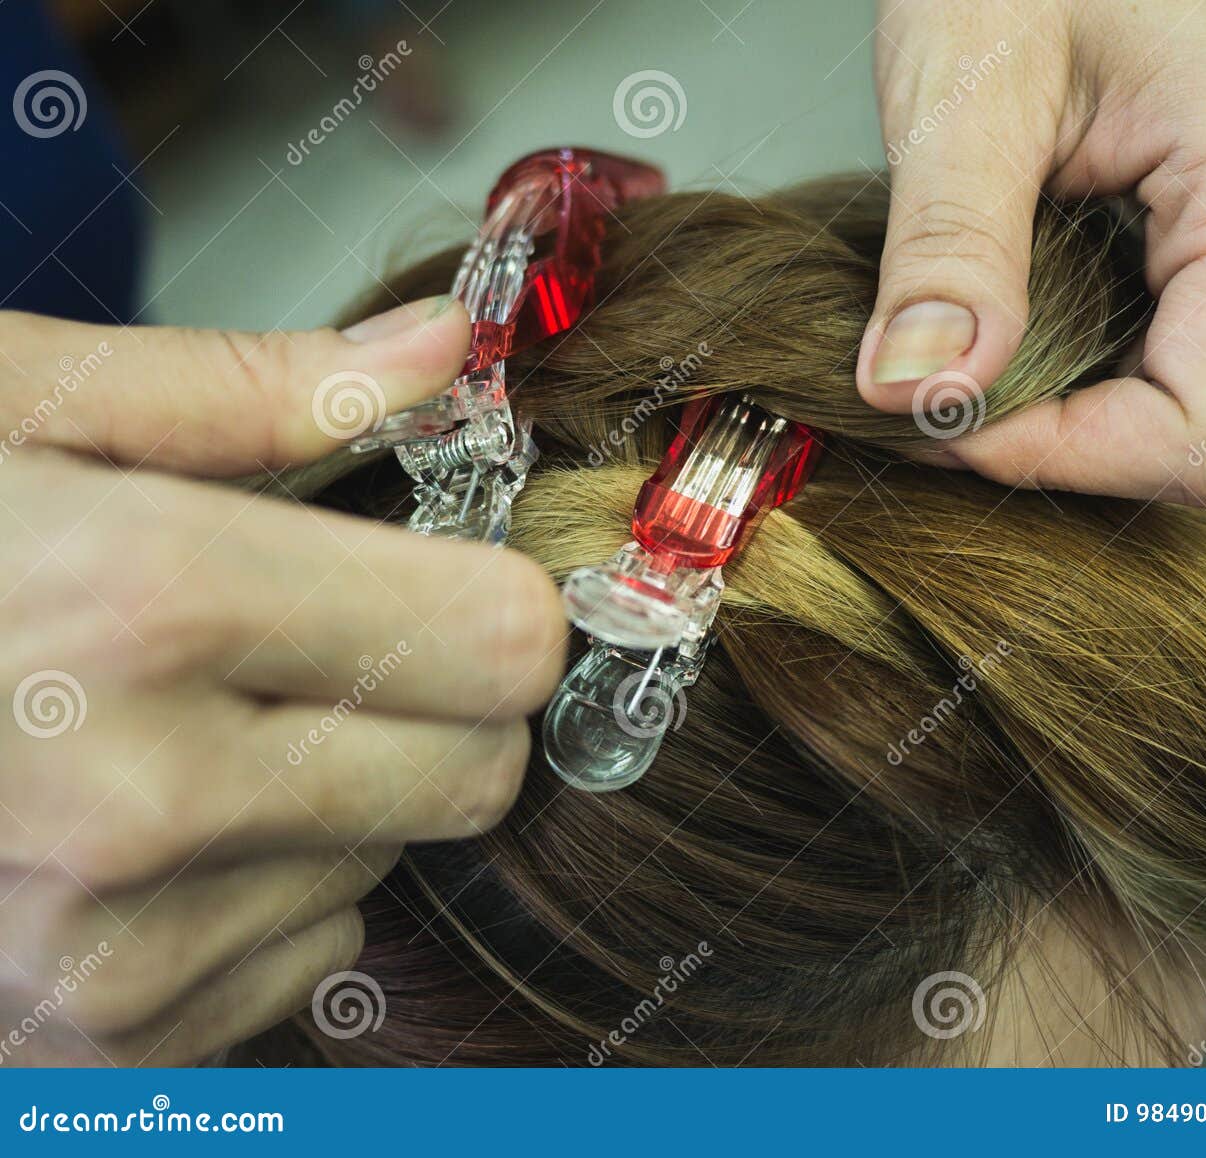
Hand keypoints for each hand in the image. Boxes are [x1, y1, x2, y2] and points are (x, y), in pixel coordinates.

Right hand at [0, 303, 566, 1063]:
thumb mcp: (7, 406)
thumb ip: (254, 387)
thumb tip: (443, 345)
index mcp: (140, 604)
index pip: (495, 641)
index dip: (492, 598)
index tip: (453, 575)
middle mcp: (138, 806)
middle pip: (477, 771)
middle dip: (435, 702)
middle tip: (322, 646)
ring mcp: (104, 956)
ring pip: (385, 867)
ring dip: (327, 802)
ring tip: (173, 731)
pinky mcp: (84, 1052)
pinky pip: (294, 962)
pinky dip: (252, 897)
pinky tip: (131, 835)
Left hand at [859, 0, 1205, 503]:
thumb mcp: (966, 83)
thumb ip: (948, 246)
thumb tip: (919, 390)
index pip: (1199, 429)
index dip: (1065, 457)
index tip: (944, 419)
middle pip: (1193, 431)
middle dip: (1052, 437)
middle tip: (930, 388)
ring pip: (1180, 406)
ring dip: (1061, 407)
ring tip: (962, 347)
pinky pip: (1170, 358)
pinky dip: (1079, 369)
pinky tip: (1010, 321)